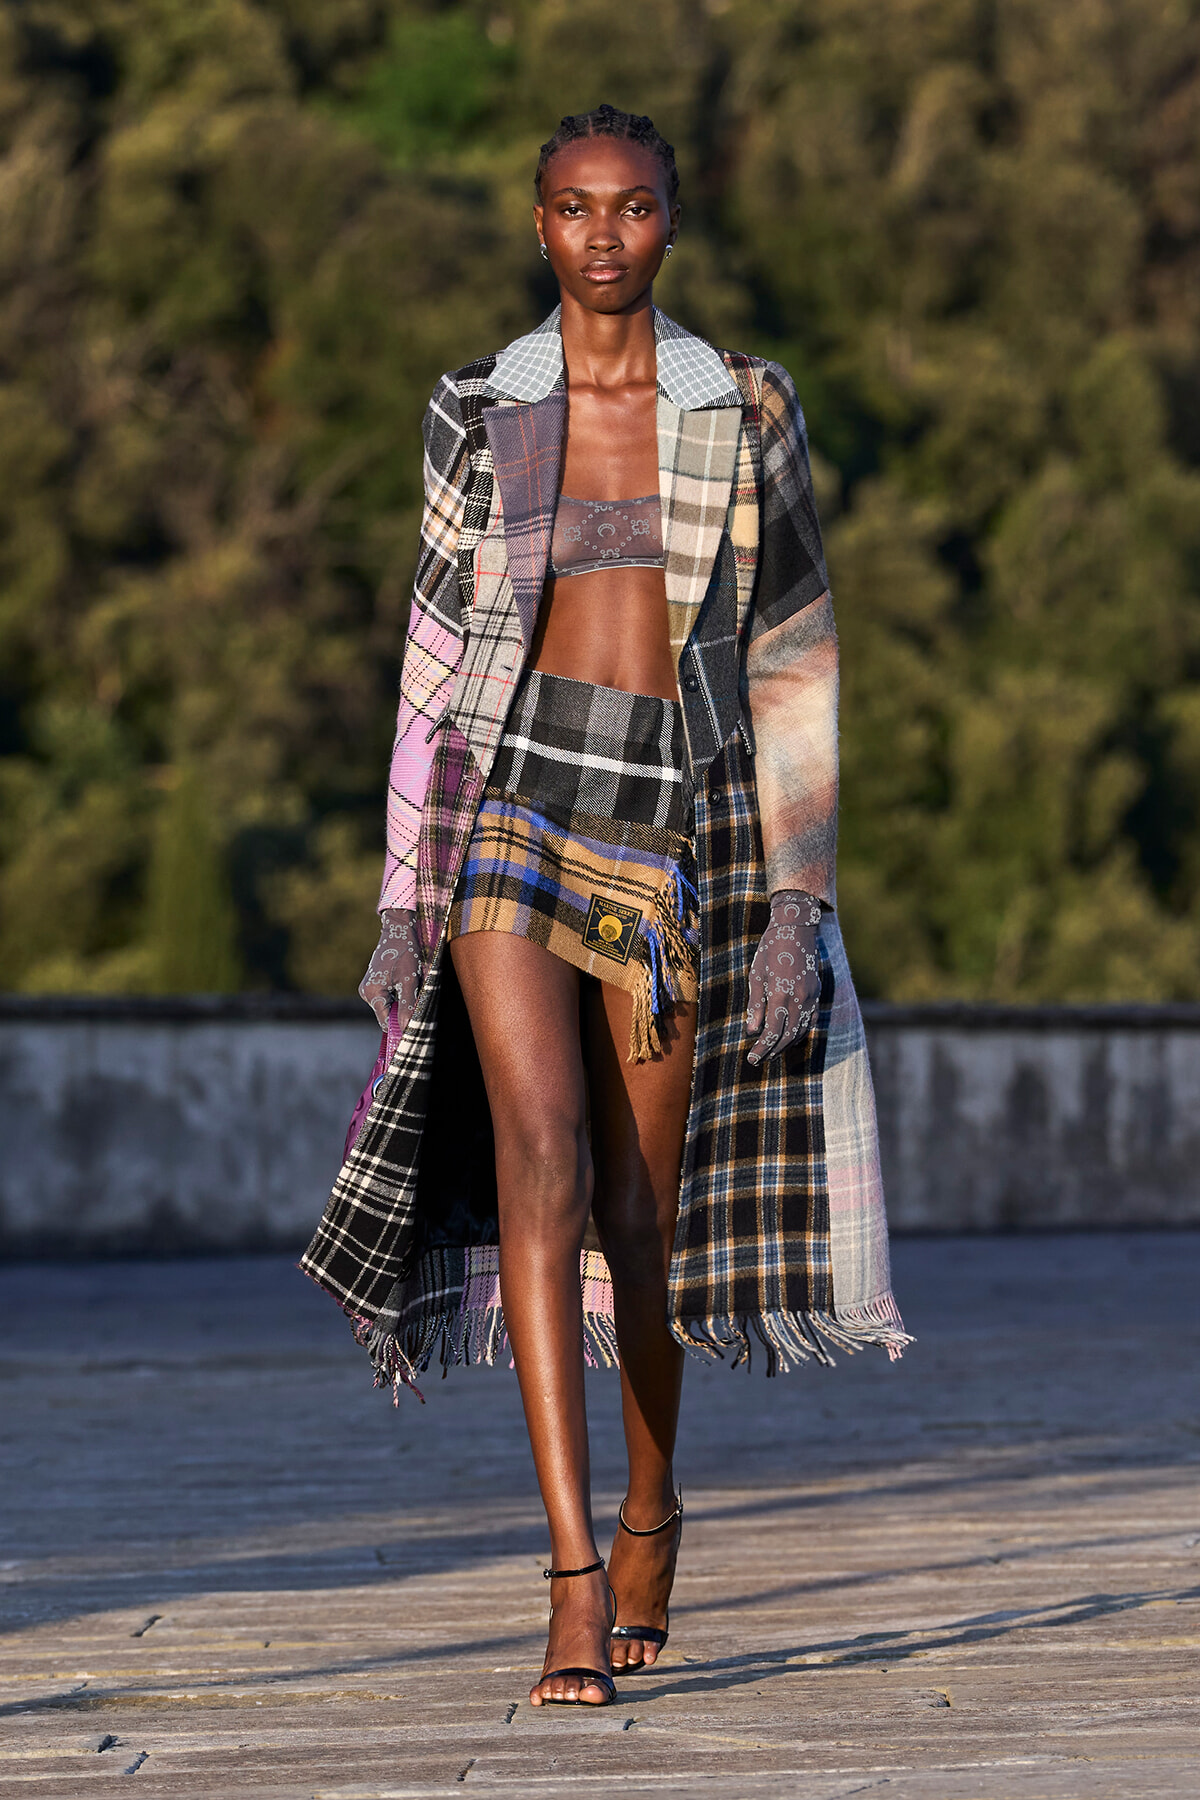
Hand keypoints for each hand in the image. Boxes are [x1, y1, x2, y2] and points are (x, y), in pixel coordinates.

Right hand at [358, 907, 420, 1030]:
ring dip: (402, 1002)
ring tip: (412, 987)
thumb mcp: (410, 980)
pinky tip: (406, 983)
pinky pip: (387, 997)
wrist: (398, 929)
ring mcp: (368, 988)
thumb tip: (406, 1028)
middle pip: (387, 1015)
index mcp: (372, 993)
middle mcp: (366, 992)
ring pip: (388, 1006)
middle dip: (403, 1012)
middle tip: (418, 999)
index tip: (417, 1025)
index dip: (401, 1026)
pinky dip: (398, 995)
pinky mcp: (374, 983)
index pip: (386, 1022)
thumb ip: (408, 1005)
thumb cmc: (405, 952)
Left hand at [745, 890, 822, 1064]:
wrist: (797, 927)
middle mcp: (799, 998)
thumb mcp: (756, 974)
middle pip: (787, 1036)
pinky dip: (800, 1033)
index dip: (762, 1048)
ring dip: (785, 1045)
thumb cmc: (771, 948)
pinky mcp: (816, 993)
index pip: (772, 1032)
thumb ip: (756, 1004)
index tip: (752, 1059)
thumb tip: (752, 1031)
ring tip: (771, 1052)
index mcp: (781, 993)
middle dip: (772, 1051)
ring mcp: (811, 996)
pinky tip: (789, 1037)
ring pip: (800, 1031)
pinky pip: (810, 1020)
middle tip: (758, 1060)